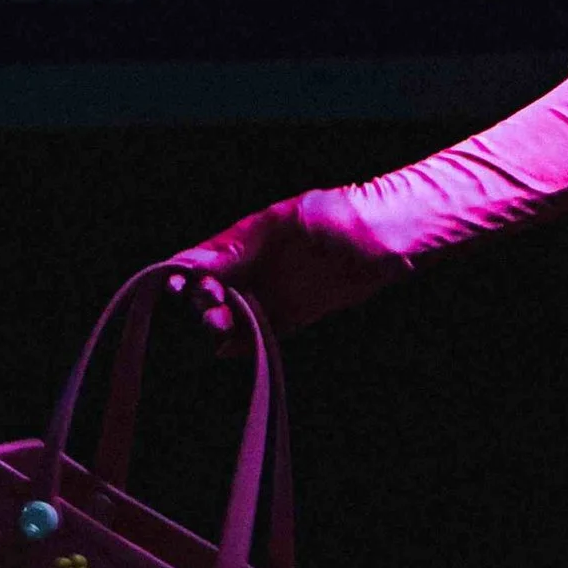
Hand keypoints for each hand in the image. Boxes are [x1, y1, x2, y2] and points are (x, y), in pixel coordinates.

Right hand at [161, 193, 400, 341]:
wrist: (390, 238)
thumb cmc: (341, 216)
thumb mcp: (287, 221)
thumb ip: (240, 246)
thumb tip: (194, 264)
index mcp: (248, 237)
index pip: (203, 259)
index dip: (184, 274)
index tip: (177, 289)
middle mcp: (258, 265)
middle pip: (214, 290)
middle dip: (203, 301)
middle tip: (211, 309)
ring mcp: (277, 289)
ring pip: (235, 313)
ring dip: (222, 323)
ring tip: (220, 329)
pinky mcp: (297, 312)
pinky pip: (264, 330)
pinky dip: (245, 341)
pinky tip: (230, 350)